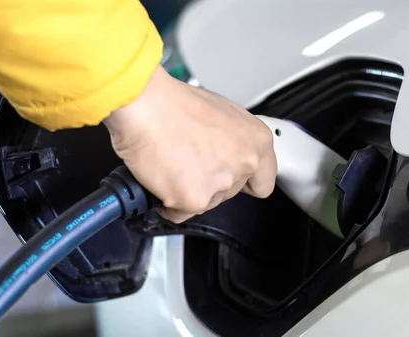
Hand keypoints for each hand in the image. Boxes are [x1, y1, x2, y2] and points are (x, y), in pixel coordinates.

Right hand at [103, 64, 276, 222]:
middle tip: (188, 160)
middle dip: (208, 183)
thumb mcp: (220, 113)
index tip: (234, 181)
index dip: (245, 182)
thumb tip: (225, 153)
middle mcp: (244, 163)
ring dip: (187, 191)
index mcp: (256, 140)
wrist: (144, 104)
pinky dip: (166, 202)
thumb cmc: (173, 103)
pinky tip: (161, 177)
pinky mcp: (194, 199)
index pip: (264, 181)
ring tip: (172, 161)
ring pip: (205, 204)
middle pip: (229, 193)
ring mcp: (220, 183)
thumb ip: (232, 140)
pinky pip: (178, 213)